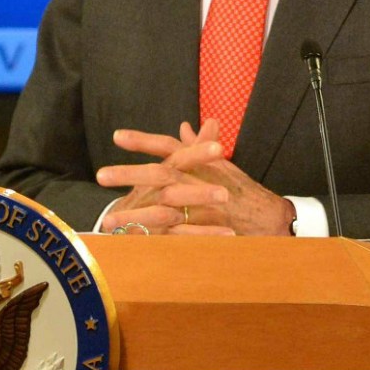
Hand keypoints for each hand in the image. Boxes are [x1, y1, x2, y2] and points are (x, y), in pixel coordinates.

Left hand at [96, 120, 296, 235]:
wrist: (269, 218)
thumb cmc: (242, 191)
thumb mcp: (221, 165)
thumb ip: (199, 146)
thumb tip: (184, 127)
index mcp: (201, 162)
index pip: (169, 147)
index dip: (143, 141)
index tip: (116, 137)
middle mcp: (200, 180)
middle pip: (161, 174)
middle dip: (129, 174)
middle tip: (100, 176)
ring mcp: (202, 206)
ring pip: (163, 207)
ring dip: (135, 213)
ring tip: (109, 220)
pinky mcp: (204, 230)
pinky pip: (175, 235)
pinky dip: (156, 238)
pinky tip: (133, 243)